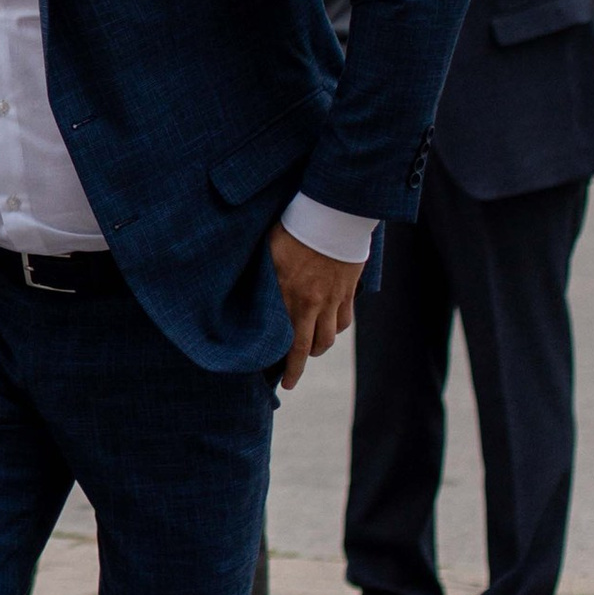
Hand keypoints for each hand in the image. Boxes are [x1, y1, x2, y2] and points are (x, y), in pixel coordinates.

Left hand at [270, 225, 364, 389]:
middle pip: (309, 347)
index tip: (280, 380)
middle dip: (299, 368)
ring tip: (309, 351)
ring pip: (328, 337)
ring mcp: (332, 299)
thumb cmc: (292, 227)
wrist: (332, 214)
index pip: (285, 340)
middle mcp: (311, 302)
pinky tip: (328, 329)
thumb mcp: (266, 249)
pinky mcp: (348, 292)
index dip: (284, 364)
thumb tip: (246, 289)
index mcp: (287, 293)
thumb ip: (260, 275)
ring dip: (318, 349)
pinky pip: (344, 321)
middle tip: (291, 379)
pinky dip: (336, 329)